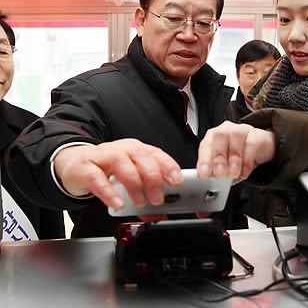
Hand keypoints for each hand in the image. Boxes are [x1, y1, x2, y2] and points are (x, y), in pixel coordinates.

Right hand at [53, 138, 183, 210]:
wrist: (72, 164)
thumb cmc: (105, 171)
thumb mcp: (127, 181)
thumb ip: (144, 195)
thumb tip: (159, 214)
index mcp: (135, 150)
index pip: (155, 153)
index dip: (168, 166)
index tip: (177, 181)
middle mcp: (120, 149)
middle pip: (139, 156)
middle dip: (152, 177)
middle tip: (158, 198)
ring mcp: (100, 156)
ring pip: (119, 162)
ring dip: (133, 183)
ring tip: (140, 202)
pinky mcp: (82, 167)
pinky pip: (96, 177)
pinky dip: (109, 192)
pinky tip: (118, 204)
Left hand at [197, 121, 275, 180]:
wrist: (260, 149)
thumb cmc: (238, 157)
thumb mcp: (226, 167)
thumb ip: (218, 171)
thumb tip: (213, 181)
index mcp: (213, 137)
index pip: (205, 145)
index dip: (204, 160)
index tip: (204, 174)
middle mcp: (226, 130)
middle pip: (219, 136)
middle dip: (219, 157)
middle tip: (220, 174)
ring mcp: (242, 130)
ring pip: (236, 136)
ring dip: (234, 157)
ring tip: (233, 173)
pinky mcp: (257, 135)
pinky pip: (251, 144)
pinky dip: (247, 160)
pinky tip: (245, 172)